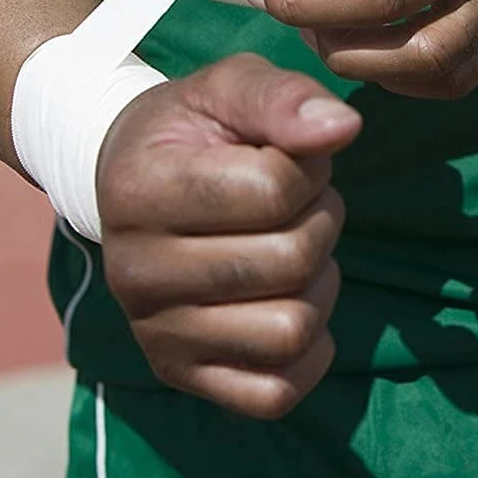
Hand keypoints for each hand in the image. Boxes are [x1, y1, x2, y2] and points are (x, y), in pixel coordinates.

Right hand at [96, 54, 360, 418]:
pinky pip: (277, 392)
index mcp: (140, 189)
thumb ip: (284, 97)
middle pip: (292, 261)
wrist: (137, 176)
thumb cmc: (197, 128)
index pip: (274, 190)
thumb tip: (344, 128)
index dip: (307, 167)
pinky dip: (308, 349)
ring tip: (288, 245)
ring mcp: (155, 332)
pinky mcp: (181, 374)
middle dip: (318, 218)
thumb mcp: (231, 85)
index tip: (285, 156)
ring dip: (317, 280)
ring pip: (292, 328)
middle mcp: (134, 272)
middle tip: (293, 202)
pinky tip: (290, 299)